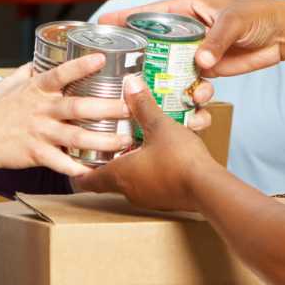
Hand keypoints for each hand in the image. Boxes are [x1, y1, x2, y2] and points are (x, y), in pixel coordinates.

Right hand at [0, 56, 132, 176]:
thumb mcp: (9, 84)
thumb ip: (30, 72)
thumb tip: (43, 58)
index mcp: (36, 90)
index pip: (60, 74)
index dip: (81, 66)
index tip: (102, 59)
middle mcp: (40, 110)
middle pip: (78, 107)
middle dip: (106, 107)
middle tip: (130, 108)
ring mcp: (39, 132)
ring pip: (76, 137)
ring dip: (102, 140)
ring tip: (124, 141)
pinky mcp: (35, 153)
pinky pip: (60, 162)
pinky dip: (77, 167)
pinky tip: (96, 171)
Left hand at [76, 76, 218, 211]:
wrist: (208, 187)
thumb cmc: (179, 158)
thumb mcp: (159, 125)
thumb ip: (143, 105)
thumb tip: (131, 83)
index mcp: (119, 175)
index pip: (87, 180)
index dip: (79, 172)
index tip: (76, 162)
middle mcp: (130, 191)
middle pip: (109, 179)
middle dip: (109, 162)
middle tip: (107, 147)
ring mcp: (148, 198)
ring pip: (133, 181)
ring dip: (133, 165)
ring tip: (136, 148)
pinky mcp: (166, 201)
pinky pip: (152, 184)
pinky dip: (152, 171)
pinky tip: (161, 157)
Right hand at [98, 0, 284, 78]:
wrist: (283, 34)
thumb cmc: (258, 15)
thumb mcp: (234, 22)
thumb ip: (216, 40)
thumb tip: (201, 64)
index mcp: (186, 9)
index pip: (149, 13)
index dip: (124, 18)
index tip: (101, 23)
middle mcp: (186, 31)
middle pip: (153, 45)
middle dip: (141, 60)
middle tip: (126, 74)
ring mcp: (195, 51)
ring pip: (170, 70)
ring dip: (170, 85)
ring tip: (179, 92)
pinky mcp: (208, 70)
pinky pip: (191, 84)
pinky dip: (193, 95)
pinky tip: (201, 100)